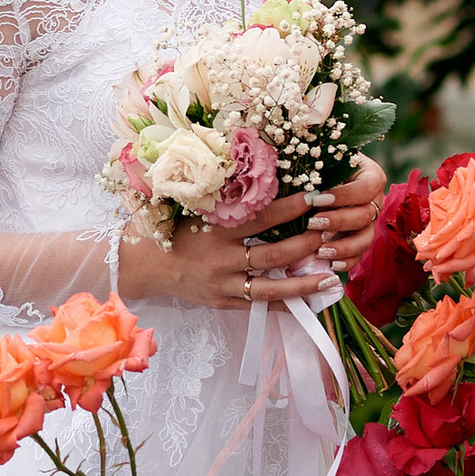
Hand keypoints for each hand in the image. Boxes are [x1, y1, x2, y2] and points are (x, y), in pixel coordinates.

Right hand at [119, 183, 343, 312]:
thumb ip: (218, 194)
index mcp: (214, 231)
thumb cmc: (165, 229)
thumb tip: (251, 170)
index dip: (291, 208)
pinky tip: (308, 302)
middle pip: (272, 255)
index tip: (316, 196)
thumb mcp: (188, 206)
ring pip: (270, 287)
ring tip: (333, 277)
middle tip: (332, 234)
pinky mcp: (222, 302)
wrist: (142, 267)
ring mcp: (222, 285)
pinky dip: (284, 305)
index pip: (261, 217)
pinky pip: (258, 306)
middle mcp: (221, 260)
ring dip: (303, 283)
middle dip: (305, 245)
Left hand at [306, 153, 386, 281]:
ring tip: (321, 250)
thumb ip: (315, 165)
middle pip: (365, 215)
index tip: (316, 199)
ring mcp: (369, 223)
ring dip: (344, 246)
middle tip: (313, 223)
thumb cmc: (317, 163)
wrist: (318, 178)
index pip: (366, 187)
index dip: (344, 196)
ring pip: (366, 239)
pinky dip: (347, 262)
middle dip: (338, 221)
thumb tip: (298, 177)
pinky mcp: (359, 240)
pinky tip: (331, 264)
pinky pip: (360, 255)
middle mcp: (374, 200)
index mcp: (370, 176)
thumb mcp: (319, 158)